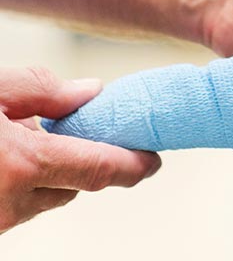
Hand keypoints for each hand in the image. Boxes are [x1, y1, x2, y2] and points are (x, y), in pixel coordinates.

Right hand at [0, 67, 159, 232]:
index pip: (97, 169)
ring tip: (23, 135)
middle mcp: (9, 203)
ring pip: (42, 197)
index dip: (132, 165)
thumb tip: (89, 93)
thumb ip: (45, 90)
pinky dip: (22, 183)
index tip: (155, 161)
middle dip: (83, 158)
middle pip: (73, 184)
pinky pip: (16, 205)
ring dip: (48, 171)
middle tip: (80, 128)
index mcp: (22, 165)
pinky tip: (6, 155)